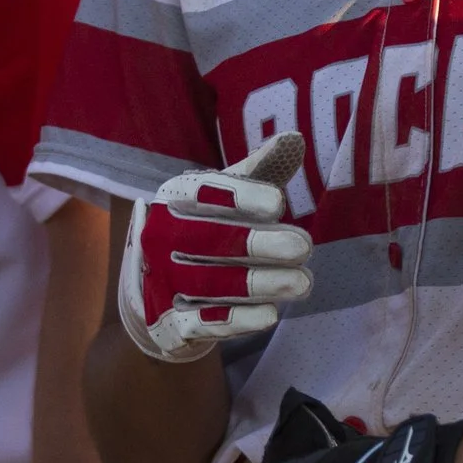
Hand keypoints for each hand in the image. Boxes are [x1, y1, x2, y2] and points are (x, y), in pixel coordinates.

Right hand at [117, 133, 311, 363]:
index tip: (279, 203)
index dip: (239, 196)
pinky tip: (271, 314)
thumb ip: (258, 169)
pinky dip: (237, 320)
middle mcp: (161, 238)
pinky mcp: (169, 322)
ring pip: (210, 283)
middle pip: (207, 241)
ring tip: (303, 283)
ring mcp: (161, 281)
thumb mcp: (226, 194)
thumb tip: (294, 139)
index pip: (200, 192)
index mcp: (173, 198)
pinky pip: (203, 322)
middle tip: (304, 246)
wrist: (158, 285)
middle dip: (258, 244)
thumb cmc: (206, 225)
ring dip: (259, 283)